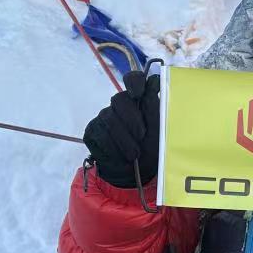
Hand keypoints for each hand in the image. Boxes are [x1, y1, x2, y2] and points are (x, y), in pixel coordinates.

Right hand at [83, 71, 160, 188]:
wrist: (136, 174)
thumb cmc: (152, 149)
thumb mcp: (159, 130)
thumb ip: (155, 106)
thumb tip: (155, 80)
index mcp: (139, 100)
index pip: (133, 79)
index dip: (134, 82)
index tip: (139, 93)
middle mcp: (120, 105)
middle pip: (119, 99)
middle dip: (132, 118)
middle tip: (141, 135)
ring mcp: (104, 117)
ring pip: (109, 117)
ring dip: (124, 138)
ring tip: (135, 154)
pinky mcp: (93, 130)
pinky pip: (100, 133)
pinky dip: (113, 147)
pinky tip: (121, 157)